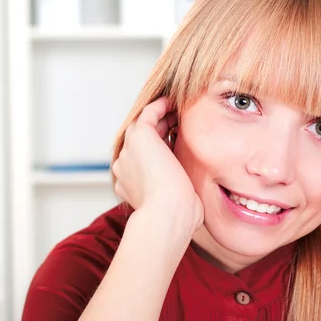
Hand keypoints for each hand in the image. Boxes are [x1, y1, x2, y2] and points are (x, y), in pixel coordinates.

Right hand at [112, 97, 202, 233]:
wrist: (168, 214)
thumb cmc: (177, 217)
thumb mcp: (177, 205)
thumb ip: (180, 198)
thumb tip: (195, 204)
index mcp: (130, 184)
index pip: (144, 159)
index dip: (161, 148)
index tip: (179, 142)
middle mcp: (125, 166)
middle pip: (142, 140)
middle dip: (160, 129)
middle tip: (180, 122)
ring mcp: (129, 151)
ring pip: (143, 125)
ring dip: (160, 115)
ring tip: (178, 109)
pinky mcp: (139, 137)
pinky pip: (148, 113)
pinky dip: (161, 105)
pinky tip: (174, 103)